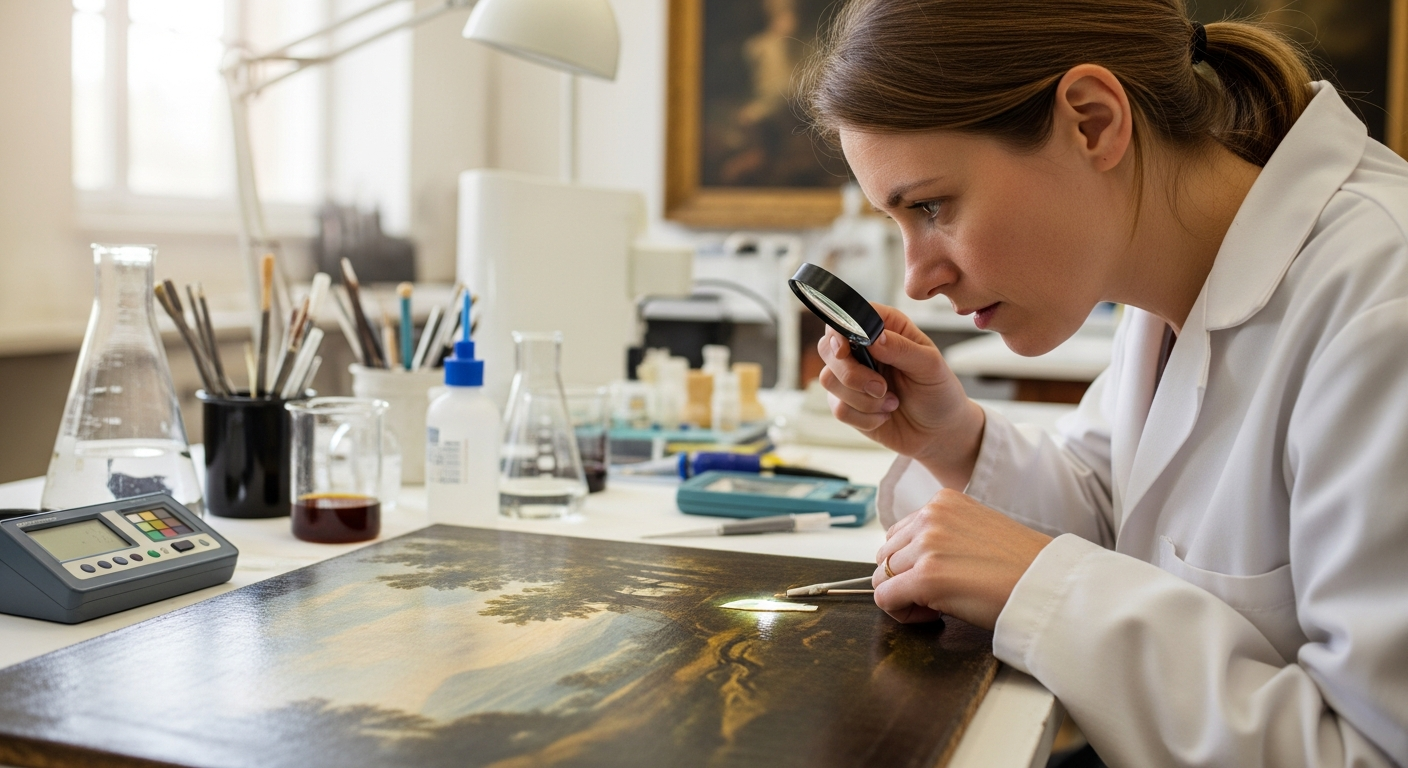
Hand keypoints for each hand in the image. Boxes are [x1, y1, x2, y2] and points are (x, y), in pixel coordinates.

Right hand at [817, 304, 984, 487]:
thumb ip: (902, 349)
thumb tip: (875, 338)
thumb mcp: (930, 366)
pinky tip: (884, 415)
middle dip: (851, 374)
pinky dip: (865, 418)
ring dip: (863, 399)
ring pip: (829, 380)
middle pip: (828, 348)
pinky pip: (838, 409)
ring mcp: (851, 377)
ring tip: (891, 403)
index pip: (849, 316)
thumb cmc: (939, 391)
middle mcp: (863, 349)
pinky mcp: (846, 403)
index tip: (845, 350)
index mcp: (885, 328)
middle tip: (880, 387)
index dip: (839, 330)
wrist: (938, 431)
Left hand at [872, 489, 1052, 629]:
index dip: (912, 563)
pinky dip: (902, 613)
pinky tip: (933, 615)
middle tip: (937, 596)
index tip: (938, 577)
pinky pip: (886, 599)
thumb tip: (911, 559)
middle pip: (886, 556)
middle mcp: (931, 517)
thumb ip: (942, 535)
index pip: (898, 535)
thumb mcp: (976, 530)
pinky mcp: (926, 577)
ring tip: (938, 604)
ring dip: (904, 597)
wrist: (1048, 585)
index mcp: (942, 502)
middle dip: (904, 580)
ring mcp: (927, 545)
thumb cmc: (1020, 565)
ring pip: (882, 578)